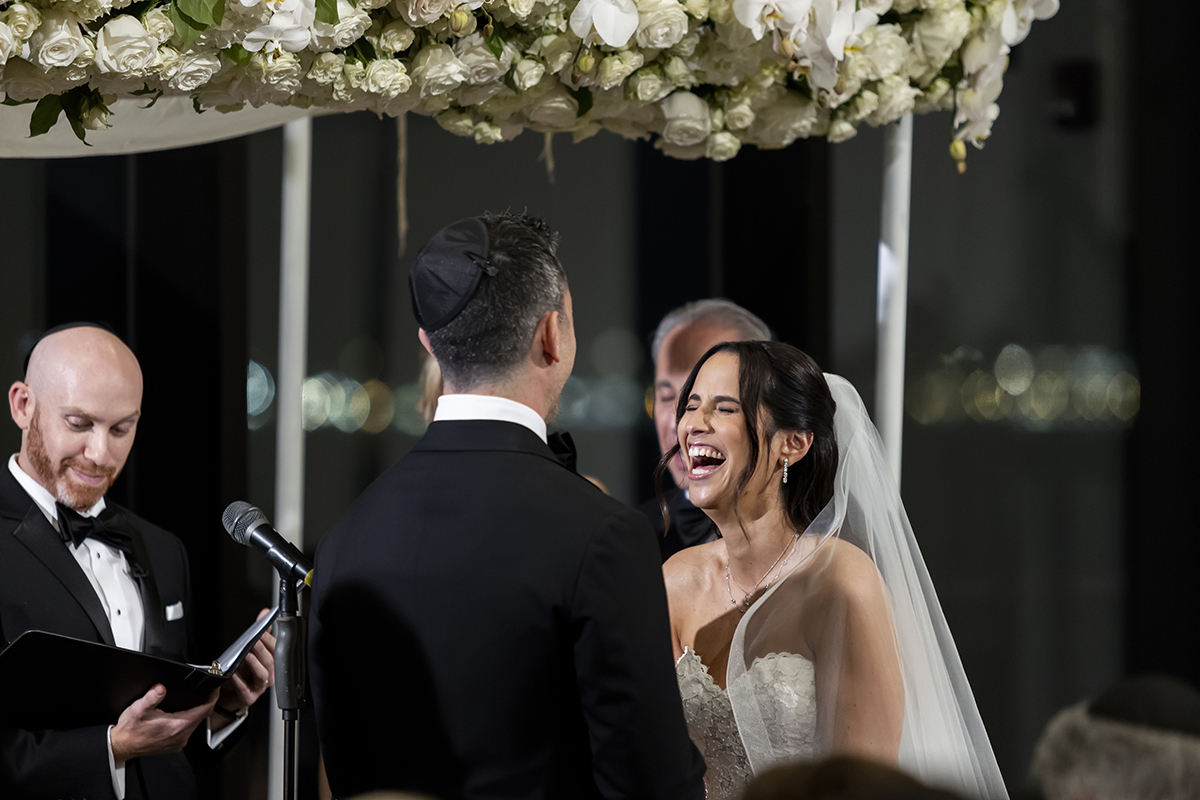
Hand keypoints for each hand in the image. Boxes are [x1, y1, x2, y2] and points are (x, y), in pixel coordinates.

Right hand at [110, 685, 218, 762]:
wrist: (121, 746)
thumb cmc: (130, 731)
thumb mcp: (139, 709)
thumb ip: (152, 696)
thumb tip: (161, 687)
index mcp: (177, 726)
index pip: (205, 710)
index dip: (213, 697)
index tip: (215, 689)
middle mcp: (181, 736)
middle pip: (203, 716)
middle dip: (206, 703)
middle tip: (207, 692)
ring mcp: (178, 742)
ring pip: (196, 724)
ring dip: (197, 712)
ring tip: (196, 701)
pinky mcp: (174, 745)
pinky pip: (188, 731)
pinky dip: (189, 721)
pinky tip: (183, 715)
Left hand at [214, 608, 276, 725]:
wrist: (229, 695)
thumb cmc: (242, 672)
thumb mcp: (251, 650)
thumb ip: (260, 632)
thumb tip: (265, 612)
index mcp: (271, 663)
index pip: (276, 650)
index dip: (270, 641)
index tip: (262, 632)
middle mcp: (268, 675)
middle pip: (270, 661)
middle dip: (262, 650)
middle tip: (254, 641)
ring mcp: (259, 687)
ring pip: (263, 675)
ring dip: (255, 664)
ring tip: (246, 655)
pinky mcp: (249, 697)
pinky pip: (246, 689)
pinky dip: (239, 681)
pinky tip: (232, 673)